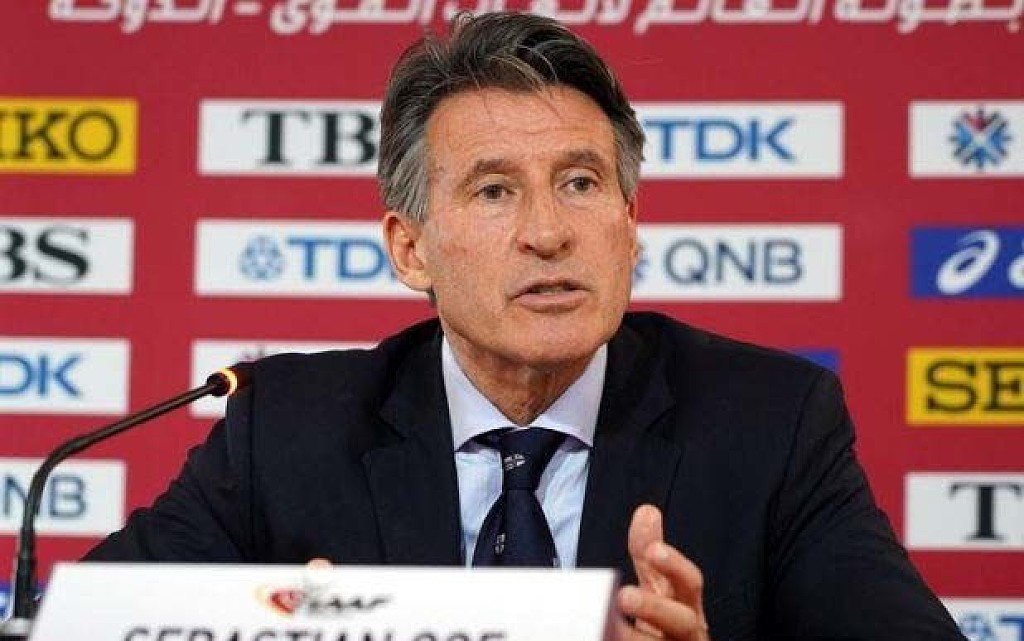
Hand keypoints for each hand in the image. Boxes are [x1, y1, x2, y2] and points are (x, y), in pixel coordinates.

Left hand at [615, 505, 709, 639]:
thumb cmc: (664, 624)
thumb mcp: (658, 587)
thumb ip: (649, 554)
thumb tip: (647, 512)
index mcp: (687, 606)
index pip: (690, 583)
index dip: (675, 566)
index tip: (654, 550)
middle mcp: (686, 633)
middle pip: (681, 620)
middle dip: (655, 607)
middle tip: (624, 595)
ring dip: (633, 638)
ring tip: (607, 628)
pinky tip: (600, 638)